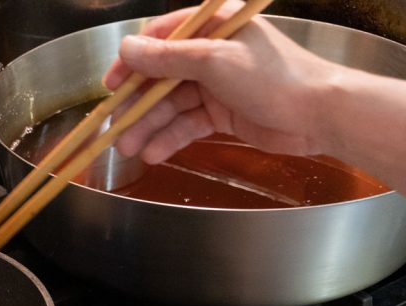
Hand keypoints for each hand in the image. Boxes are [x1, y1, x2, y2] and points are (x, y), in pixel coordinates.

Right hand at [102, 2, 341, 163]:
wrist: (318, 115)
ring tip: (129, 148)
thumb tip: (127, 49)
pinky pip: (187, 125)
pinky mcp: (222, 113)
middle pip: (161, 77)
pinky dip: (170, 139)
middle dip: (137, 104)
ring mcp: (216, 85)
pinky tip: (154, 153)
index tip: (111, 85)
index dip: (132, 63)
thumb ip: (167, 58)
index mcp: (213, 27)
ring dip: (148, 126)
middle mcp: (212, 53)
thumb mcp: (215, 61)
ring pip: (171, 105)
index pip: (161, 39)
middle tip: (114, 126)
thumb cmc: (273, 78)